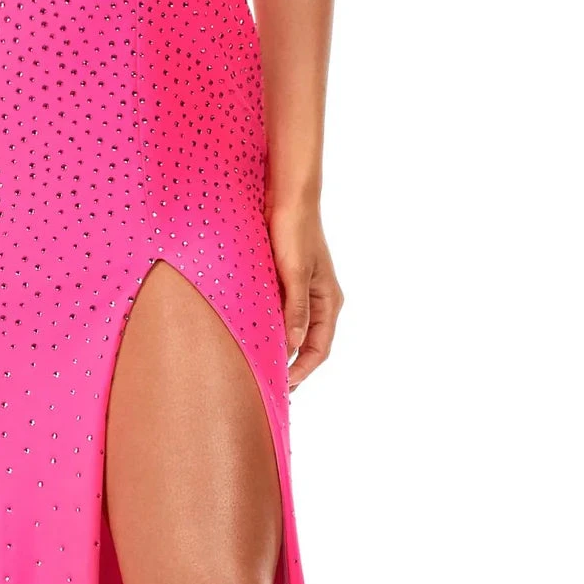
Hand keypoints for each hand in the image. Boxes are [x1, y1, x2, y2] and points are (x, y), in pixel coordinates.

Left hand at [265, 199, 344, 391]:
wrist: (286, 197)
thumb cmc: (295, 231)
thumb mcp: (296, 272)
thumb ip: (296, 309)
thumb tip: (294, 347)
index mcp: (329, 301)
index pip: (320, 348)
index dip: (303, 371)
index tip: (283, 386)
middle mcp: (318, 299)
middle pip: (308, 343)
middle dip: (292, 365)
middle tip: (270, 384)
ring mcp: (302, 290)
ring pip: (293, 329)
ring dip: (280, 347)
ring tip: (261, 365)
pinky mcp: (285, 280)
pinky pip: (280, 312)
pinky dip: (271, 326)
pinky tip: (254, 334)